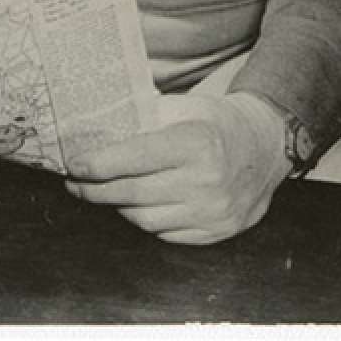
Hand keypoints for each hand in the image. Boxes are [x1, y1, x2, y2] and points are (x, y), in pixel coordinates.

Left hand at [63, 90, 291, 244]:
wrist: (266, 148)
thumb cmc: (216, 123)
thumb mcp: (185, 106)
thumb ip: (144, 113)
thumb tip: (96, 122)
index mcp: (196, 144)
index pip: (136, 158)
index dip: (99, 164)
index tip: (74, 165)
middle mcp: (207, 182)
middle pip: (134, 193)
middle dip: (95, 190)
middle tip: (75, 183)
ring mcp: (213, 212)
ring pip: (145, 219)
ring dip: (118, 206)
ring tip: (103, 192)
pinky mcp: (216, 232)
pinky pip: (165, 234)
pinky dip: (145, 220)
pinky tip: (135, 205)